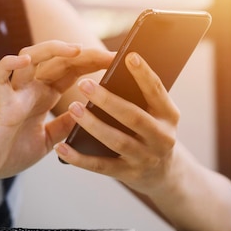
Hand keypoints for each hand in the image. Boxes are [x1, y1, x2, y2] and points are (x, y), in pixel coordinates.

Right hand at [0, 41, 113, 181]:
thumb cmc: (9, 153)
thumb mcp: (48, 139)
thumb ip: (65, 125)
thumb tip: (90, 112)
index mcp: (43, 96)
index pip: (71, 71)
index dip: (92, 62)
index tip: (116, 61)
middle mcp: (30, 89)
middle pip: (57, 60)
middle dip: (83, 54)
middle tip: (108, 54)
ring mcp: (14, 93)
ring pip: (30, 58)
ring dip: (52, 50)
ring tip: (74, 49)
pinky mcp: (0, 103)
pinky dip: (9, 65)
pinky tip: (23, 60)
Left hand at [54, 52, 181, 194]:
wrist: (163, 174)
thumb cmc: (152, 132)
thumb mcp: (157, 115)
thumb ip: (142, 98)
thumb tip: (113, 70)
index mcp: (169, 115)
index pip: (157, 91)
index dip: (144, 75)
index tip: (129, 56)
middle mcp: (162, 138)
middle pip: (134, 117)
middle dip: (108, 100)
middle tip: (84, 84)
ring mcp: (145, 158)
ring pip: (117, 140)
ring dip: (93, 124)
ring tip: (73, 108)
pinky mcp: (129, 174)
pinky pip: (100, 166)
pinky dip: (79, 158)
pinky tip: (61, 148)